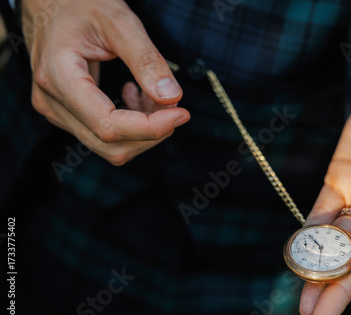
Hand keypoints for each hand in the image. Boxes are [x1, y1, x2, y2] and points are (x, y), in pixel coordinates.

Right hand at [22, 0, 188, 164]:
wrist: (52, 4)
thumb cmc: (81, 5)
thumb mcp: (119, 22)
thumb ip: (146, 59)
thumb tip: (171, 96)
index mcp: (58, 77)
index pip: (108, 125)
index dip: (150, 128)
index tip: (181, 113)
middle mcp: (52, 102)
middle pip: (112, 145)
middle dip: (151, 130)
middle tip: (172, 101)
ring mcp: (57, 112)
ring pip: (111, 147)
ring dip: (144, 129)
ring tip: (155, 94)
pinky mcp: (67, 115)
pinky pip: (105, 136)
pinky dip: (133, 125)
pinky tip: (137, 95)